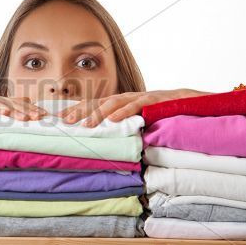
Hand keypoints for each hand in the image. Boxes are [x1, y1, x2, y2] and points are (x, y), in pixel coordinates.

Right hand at [0, 88, 47, 123]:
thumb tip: (1, 123)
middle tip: (46, 116)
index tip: (44, 115)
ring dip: (18, 110)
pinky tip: (6, 114)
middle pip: (13, 103)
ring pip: (2, 105)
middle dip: (30, 109)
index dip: (30, 108)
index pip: (15, 104)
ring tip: (32, 117)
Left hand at [57, 89, 210, 127]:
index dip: (76, 111)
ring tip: (85, 124)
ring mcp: (138, 98)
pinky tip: (113, 120)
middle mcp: (124, 99)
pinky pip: (137, 105)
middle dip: (80, 111)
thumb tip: (101, 147)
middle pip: (97, 103)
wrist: (186, 101)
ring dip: (98, 113)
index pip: (92, 105)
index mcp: (117, 104)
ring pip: (114, 103)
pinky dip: (125, 111)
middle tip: (64, 122)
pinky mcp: (153, 100)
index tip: (59, 120)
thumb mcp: (133, 123)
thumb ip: (118, 131)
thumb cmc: (157, 114)